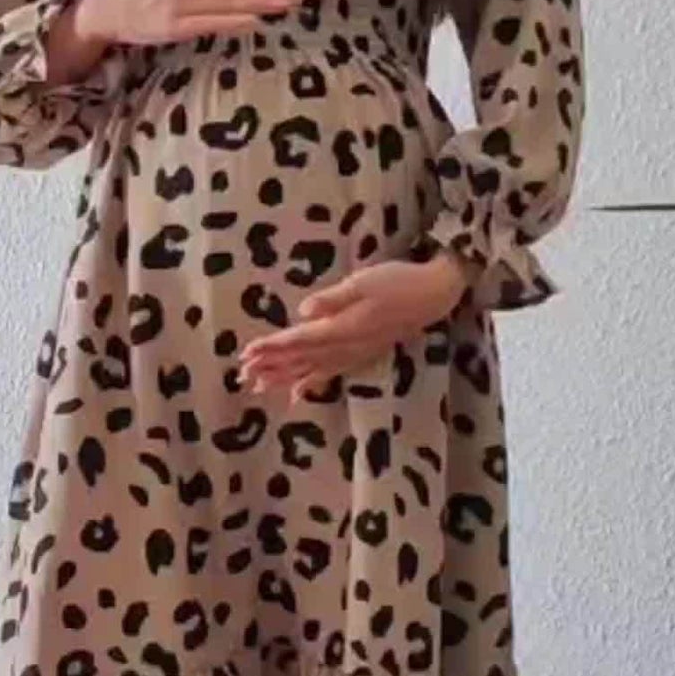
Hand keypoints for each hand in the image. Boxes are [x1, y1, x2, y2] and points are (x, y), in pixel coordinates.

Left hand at [236, 254, 470, 399]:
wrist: (432, 295)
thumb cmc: (397, 282)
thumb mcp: (364, 282)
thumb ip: (333, 299)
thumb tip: (303, 312)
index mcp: (343, 328)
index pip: (300, 340)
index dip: (272, 347)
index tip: (247, 354)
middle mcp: (345, 347)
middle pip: (301, 360)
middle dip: (271, 367)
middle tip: (242, 376)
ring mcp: (353, 353)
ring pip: (311, 370)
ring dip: (284, 378)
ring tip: (258, 387)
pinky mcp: (360, 354)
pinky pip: (329, 374)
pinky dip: (310, 383)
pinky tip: (296, 394)